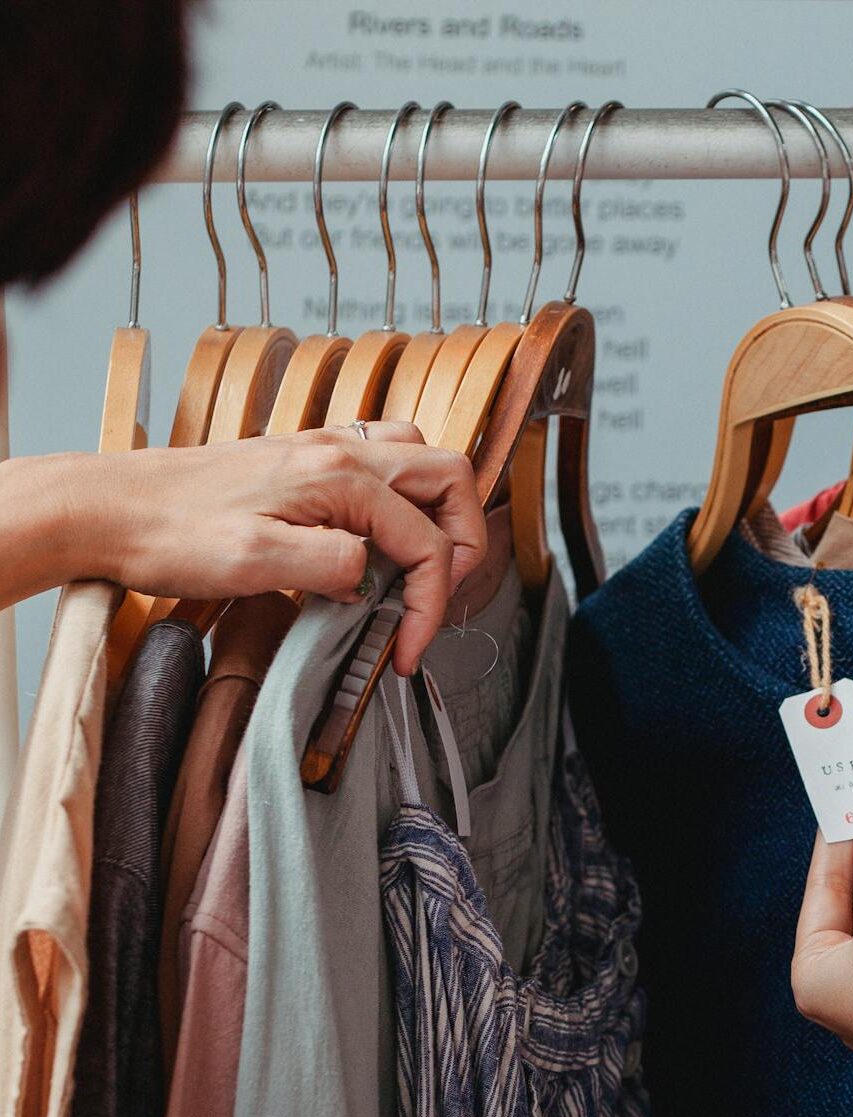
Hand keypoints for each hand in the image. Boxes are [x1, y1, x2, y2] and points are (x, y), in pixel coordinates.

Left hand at [31, 423, 484, 673]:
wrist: (108, 507)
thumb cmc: (170, 533)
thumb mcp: (255, 561)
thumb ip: (332, 565)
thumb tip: (374, 577)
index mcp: (338, 475)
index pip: (426, 541)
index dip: (431, 604)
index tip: (409, 649)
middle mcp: (339, 451)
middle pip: (449, 478)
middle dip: (462, 543)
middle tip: (438, 597)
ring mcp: (323, 450)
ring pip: (421, 463)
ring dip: (438, 515)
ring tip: (420, 569)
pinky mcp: (305, 462)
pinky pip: (383, 465)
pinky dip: (403, 502)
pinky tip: (377, 541)